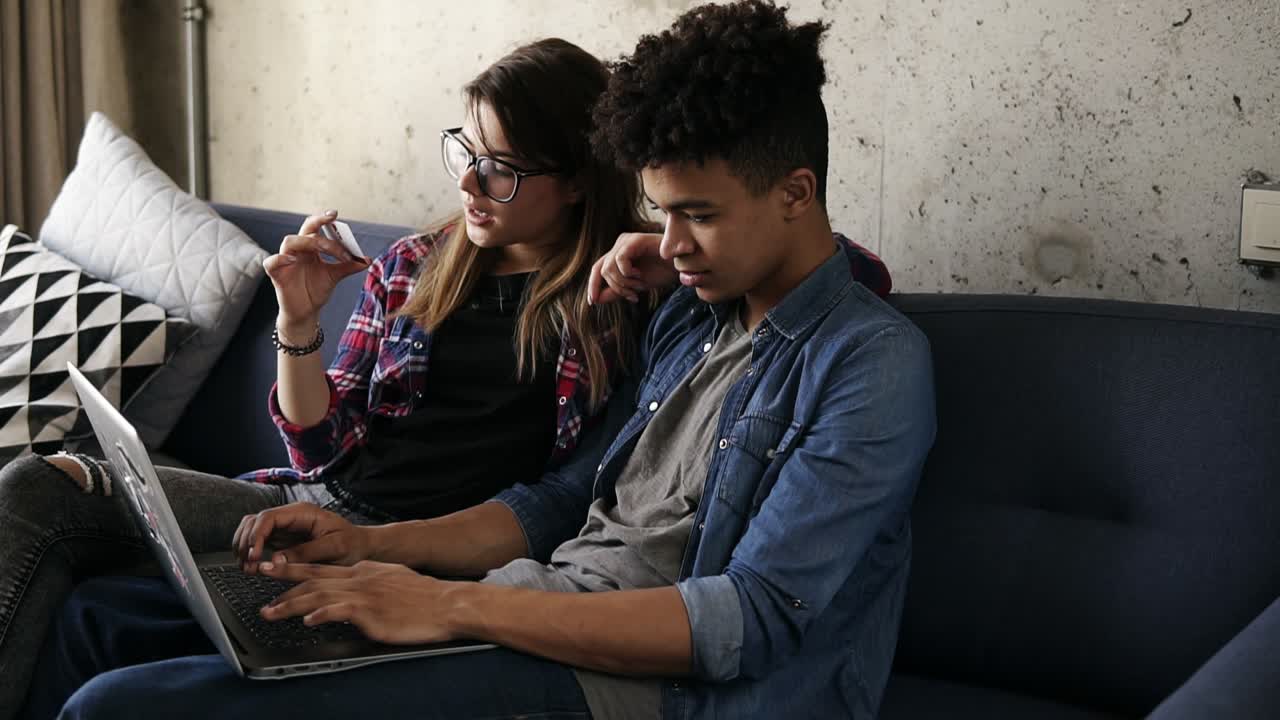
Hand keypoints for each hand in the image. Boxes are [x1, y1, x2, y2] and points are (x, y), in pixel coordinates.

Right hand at [232, 502, 372, 573]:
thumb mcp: (334, 548)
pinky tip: (252, 568)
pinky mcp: (283, 540)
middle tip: (246, 565)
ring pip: (252, 530)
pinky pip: (260, 542)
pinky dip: (251, 553)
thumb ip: (306, 553)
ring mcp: (285, 528)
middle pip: (254, 521)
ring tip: (246, 568)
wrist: (362, 546)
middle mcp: (291, 517)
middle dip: (246, 542)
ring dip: (244, 548)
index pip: (268, 517)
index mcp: (303, 512)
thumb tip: (275, 561)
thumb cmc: (353, 544)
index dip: (256, 535)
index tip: (254, 555)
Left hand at [259, 560, 458, 644]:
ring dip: (290, 603)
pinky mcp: (371, 611)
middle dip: (283, 581)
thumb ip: (372, 583)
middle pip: (313, 578)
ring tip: (270, 612)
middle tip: (260, 581)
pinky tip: (308, 620)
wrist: (448, 603)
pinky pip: (339, 610)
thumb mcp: (394, 580)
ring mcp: (365, 593)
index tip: (273, 570)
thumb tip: (357, 592)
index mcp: (364, 569)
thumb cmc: (425, 597)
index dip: (294, 569)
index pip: (322, 567)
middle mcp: (360, 577)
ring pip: (318, 594)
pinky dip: (320, 614)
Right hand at [264, 210, 369, 329]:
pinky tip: (292, 260)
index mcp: (311, 248)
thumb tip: (367, 259)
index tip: (335, 215)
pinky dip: (280, 258)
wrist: (306, 312)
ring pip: (289, 241)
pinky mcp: (277, 275)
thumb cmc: (316, 290)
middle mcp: (298, 251)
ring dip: (305, 242)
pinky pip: (271, 262)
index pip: (315, 228)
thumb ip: (349, 266)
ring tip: (321, 248)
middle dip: (317, 222)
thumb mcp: (335, 276)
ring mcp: (286, 261)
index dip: (323, 219)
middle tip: (331, 219)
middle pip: (304, 230)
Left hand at [587, 232, 674, 304]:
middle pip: (601, 270)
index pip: (597, 269)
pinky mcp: (634, 240)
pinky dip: (627, 273)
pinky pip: (619, 260)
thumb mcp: (635, 286)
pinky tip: (640, 275)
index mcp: (618, 254)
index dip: (593, 285)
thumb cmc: (662, 272)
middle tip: (633, 296)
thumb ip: (616, 292)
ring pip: (609, 268)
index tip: (593, 302)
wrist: (682, 265)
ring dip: (624, 283)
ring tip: (640, 285)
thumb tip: (595, 300)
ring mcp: (626, 241)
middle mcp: (619, 245)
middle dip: (616, 288)